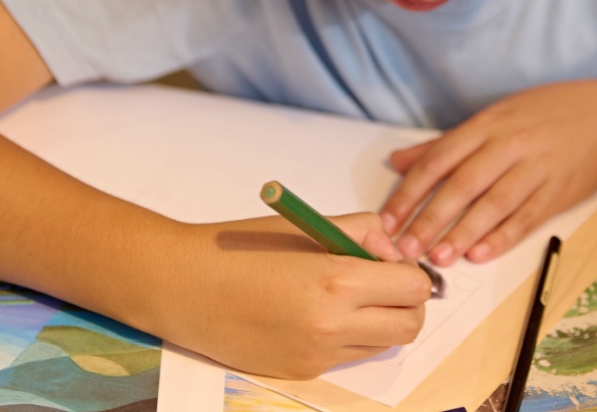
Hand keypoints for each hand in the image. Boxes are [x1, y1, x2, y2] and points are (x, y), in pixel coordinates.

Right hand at [160, 213, 430, 379]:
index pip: (414, 287)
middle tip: (382, 282)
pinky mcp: (300, 372)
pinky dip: (346, 337)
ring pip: (382, 344)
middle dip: (405, 302)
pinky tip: (314, 313)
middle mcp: (332, 327)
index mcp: (338, 282)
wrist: (182, 286)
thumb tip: (393, 251)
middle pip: (410, 325)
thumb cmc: (241, 248)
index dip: (408, 271)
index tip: (389, 261)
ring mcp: (317, 355)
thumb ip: (362, 232)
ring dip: (378, 321)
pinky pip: (347, 357)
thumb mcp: (307, 225)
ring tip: (344, 296)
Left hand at [379, 80, 596, 266]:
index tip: (387, 219)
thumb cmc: (546, 113)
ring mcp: (537, 167)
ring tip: (438, 257)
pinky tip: (481, 254)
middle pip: (462, 184)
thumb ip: (445, 142)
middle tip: (404, 248)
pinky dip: (503, 237)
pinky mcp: (560, 190)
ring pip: (493, 203)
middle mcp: (510, 144)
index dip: (410, 192)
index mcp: (488, 124)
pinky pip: (527, 217)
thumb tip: (398, 161)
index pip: (439, 159)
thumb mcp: (495, 116)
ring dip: (463, 233)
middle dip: (430, 218)